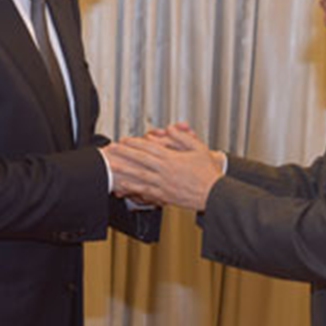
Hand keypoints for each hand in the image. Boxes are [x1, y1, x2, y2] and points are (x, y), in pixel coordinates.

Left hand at [106, 125, 223, 210]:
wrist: (214, 193)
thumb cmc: (208, 173)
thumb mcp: (198, 148)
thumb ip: (182, 137)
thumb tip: (170, 129)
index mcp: (172, 159)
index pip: (149, 148)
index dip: (135, 143)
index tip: (124, 140)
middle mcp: (165, 171)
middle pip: (140, 160)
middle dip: (124, 154)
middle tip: (112, 150)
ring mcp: (163, 184)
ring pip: (139, 176)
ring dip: (124, 170)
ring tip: (113, 166)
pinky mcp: (164, 196)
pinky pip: (146, 191)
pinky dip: (133, 188)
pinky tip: (124, 186)